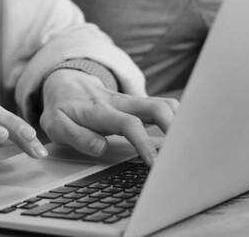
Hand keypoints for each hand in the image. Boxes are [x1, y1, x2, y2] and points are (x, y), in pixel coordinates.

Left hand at [40, 70, 179, 165]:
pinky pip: (164, 106)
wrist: (64, 84)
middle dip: (175, 127)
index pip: (128, 124)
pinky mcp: (139, 105)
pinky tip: (188, 137)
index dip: (144, 143)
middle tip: (186, 153)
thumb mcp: (55, 125)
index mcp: (99, 110)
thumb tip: (102, 147)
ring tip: (193, 146)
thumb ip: (77, 136)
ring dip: (182, 121)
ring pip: (164, 104)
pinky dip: (180, 119)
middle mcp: (119, 103)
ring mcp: (132, 102)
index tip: (155, 164)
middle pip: (156, 107)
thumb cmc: (62, 109)